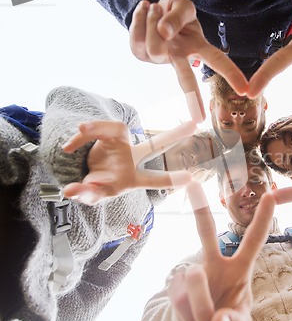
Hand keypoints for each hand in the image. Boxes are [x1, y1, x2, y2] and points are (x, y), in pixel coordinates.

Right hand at [62, 120, 195, 204]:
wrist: (79, 173)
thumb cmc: (94, 187)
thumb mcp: (90, 195)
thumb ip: (84, 193)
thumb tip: (72, 191)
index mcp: (132, 178)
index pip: (153, 179)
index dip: (170, 180)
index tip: (191, 179)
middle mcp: (131, 158)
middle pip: (155, 145)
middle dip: (174, 135)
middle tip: (195, 125)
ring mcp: (120, 145)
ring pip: (118, 129)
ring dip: (98, 128)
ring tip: (82, 130)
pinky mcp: (106, 134)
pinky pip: (95, 129)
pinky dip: (82, 136)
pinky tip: (69, 146)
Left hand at [130, 0, 248, 121]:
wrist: (151, 7)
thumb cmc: (174, 11)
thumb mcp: (183, 6)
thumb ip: (177, 16)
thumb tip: (164, 32)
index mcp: (198, 47)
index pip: (217, 61)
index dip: (231, 74)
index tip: (245, 90)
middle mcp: (180, 58)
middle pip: (187, 80)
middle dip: (193, 99)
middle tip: (199, 120)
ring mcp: (160, 58)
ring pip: (155, 45)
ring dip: (154, 18)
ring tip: (157, 9)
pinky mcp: (140, 53)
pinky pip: (136, 33)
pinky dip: (139, 15)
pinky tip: (145, 10)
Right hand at [168, 182, 274, 320]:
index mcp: (239, 269)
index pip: (254, 240)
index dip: (263, 218)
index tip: (271, 194)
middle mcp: (216, 265)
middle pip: (206, 234)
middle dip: (199, 208)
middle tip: (192, 184)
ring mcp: (193, 274)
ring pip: (193, 280)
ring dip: (201, 309)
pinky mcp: (174, 287)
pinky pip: (179, 300)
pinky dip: (188, 318)